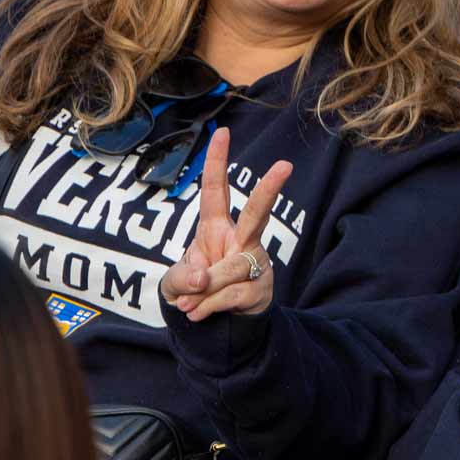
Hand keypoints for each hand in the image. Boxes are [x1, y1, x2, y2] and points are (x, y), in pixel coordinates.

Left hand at [160, 128, 292, 321]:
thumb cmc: (195, 290)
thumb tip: (204, 277)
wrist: (216, 327)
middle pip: (258, 212)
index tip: (222, 132)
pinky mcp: (262, 288)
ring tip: (191, 304)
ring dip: (206, 290)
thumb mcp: (174, 284)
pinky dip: (209, 306)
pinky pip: (233, 295)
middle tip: (285, 165)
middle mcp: (241, 240)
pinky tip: (201, 312)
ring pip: (233, 267)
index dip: (217, 162)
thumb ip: (182, 278)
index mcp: (216, 228)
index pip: (216, 190)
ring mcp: (256, 263)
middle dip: (269, 189)